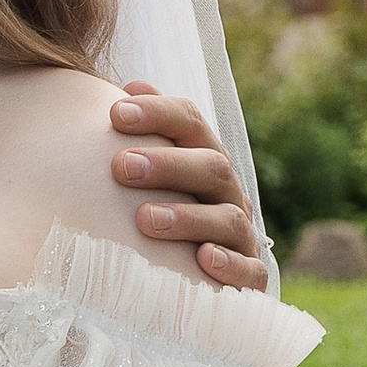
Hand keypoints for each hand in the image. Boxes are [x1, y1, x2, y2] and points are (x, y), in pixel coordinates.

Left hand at [110, 84, 269, 289]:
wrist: (191, 277)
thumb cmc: (156, 210)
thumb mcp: (145, 174)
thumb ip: (139, 135)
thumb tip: (131, 86)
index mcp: (202, 157)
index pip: (190, 122)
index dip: (158, 113)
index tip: (116, 114)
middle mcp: (227, 192)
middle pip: (211, 167)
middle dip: (167, 164)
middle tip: (122, 167)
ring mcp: (240, 236)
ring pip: (227, 219)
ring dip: (187, 218)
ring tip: (144, 220)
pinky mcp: (250, 279)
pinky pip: (250, 272)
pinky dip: (229, 265)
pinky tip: (202, 259)